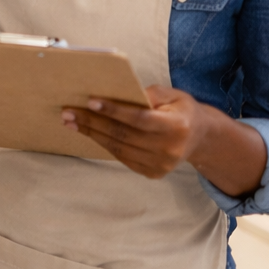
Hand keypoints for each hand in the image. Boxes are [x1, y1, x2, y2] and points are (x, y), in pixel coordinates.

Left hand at [61, 85, 208, 178]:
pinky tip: (90, 132)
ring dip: (92, 134)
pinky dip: (103, 143)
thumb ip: (148, 94)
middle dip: (92, 122)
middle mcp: (168, 150)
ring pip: (118, 148)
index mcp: (176, 127)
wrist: (200, 138)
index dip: (113, 110)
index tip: (90, 101)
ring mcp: (160, 165)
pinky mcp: (152, 173)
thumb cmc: (181, 110)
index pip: (138, 118)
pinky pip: (121, 157)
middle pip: (123, 135)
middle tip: (68, 112)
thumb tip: (117, 94)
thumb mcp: (172, 95)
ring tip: (71, 122)